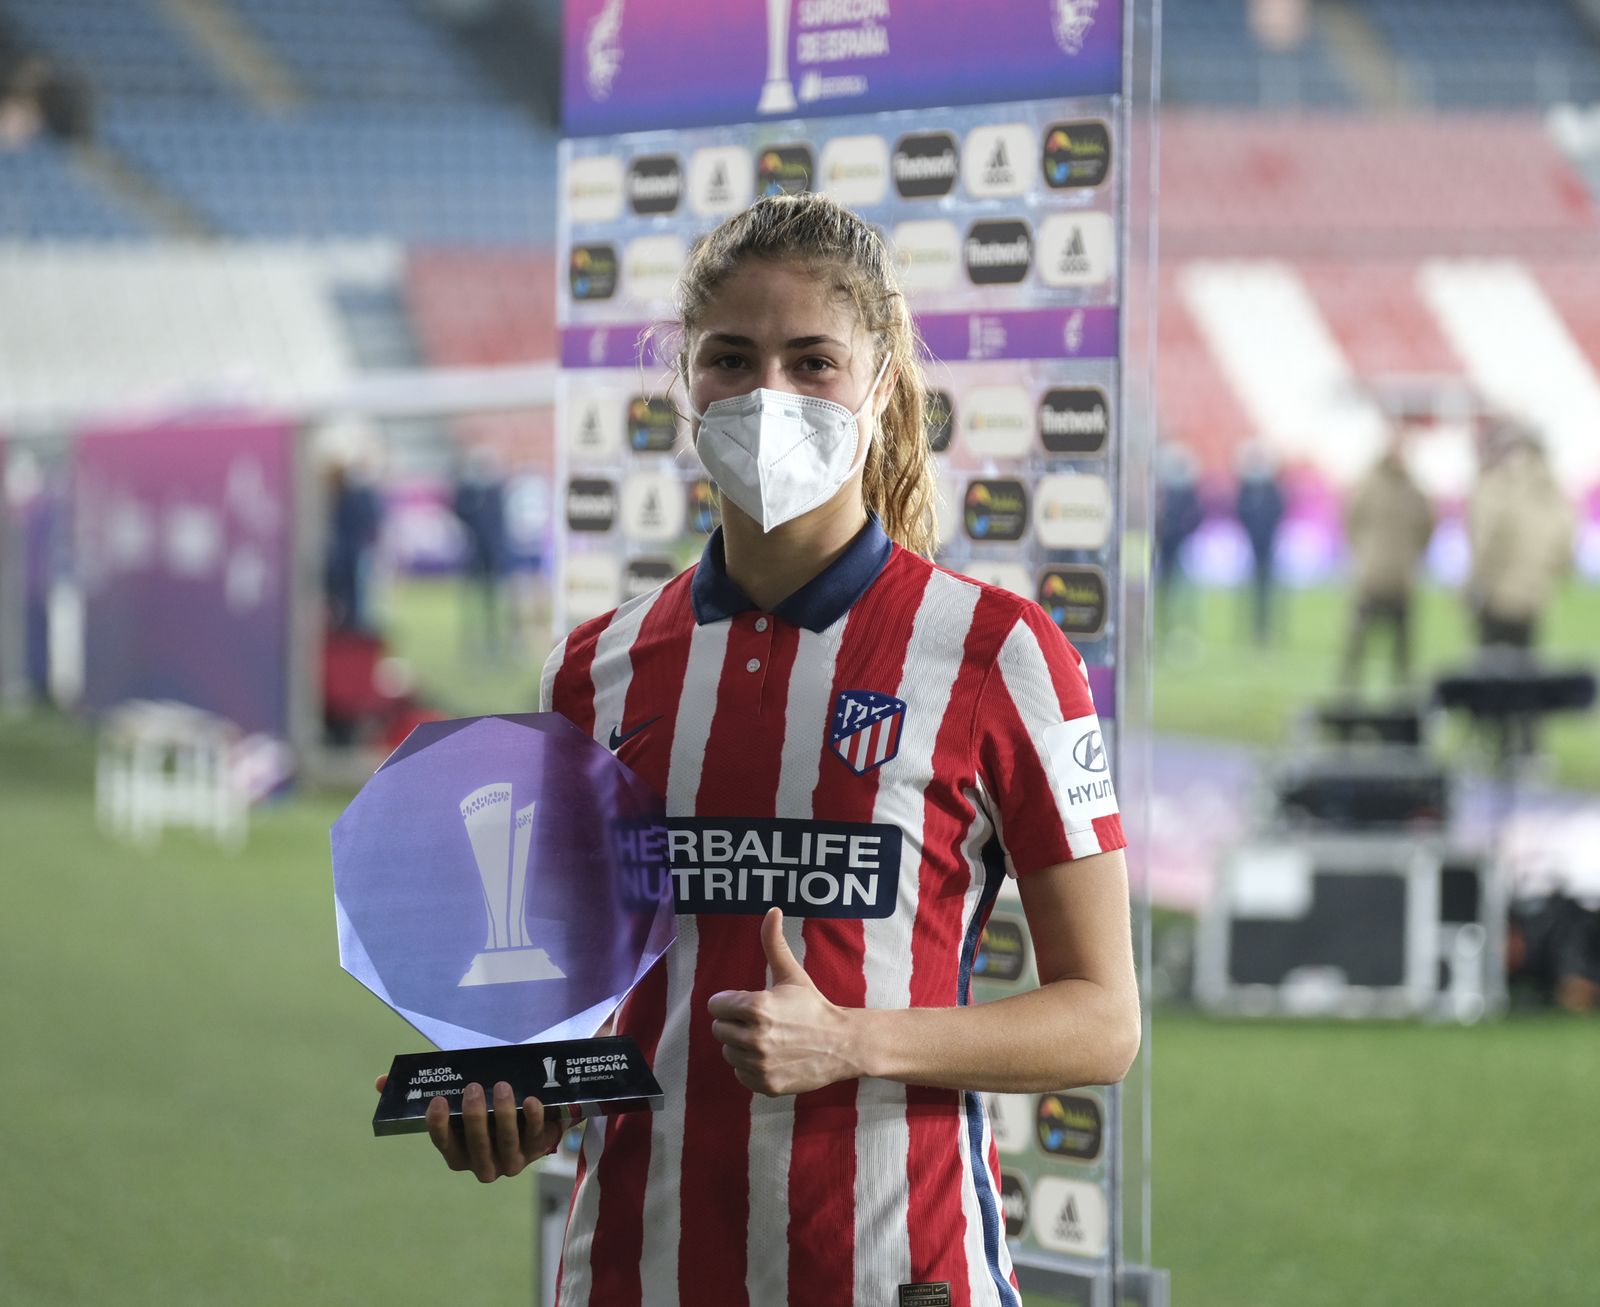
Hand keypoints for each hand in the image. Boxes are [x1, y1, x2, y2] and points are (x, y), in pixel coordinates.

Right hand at [374, 1074, 563, 1181]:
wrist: (528, 1119)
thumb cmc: (483, 1110)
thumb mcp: (455, 1100)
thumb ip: (421, 1091)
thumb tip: (380, 1081)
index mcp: (458, 1154)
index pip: (444, 1144)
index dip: (439, 1126)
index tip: (437, 1101)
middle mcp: (482, 1164)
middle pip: (477, 1145)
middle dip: (475, 1117)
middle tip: (474, 1088)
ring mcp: (510, 1160)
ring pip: (507, 1142)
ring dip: (505, 1115)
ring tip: (503, 1087)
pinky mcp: (536, 1149)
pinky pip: (536, 1136)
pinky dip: (534, 1118)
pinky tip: (531, 1100)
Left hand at [707, 907, 857, 1096]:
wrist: (842, 1044)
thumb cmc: (813, 1005)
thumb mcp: (792, 974)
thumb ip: (774, 943)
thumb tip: (772, 910)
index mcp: (756, 1007)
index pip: (715, 1006)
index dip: (731, 1002)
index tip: (751, 1003)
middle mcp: (754, 1038)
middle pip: (719, 1030)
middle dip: (735, 1023)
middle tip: (761, 1021)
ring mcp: (759, 1064)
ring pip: (728, 1053)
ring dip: (742, 1046)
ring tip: (769, 1039)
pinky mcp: (766, 1084)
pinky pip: (740, 1074)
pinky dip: (752, 1067)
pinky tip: (772, 1056)